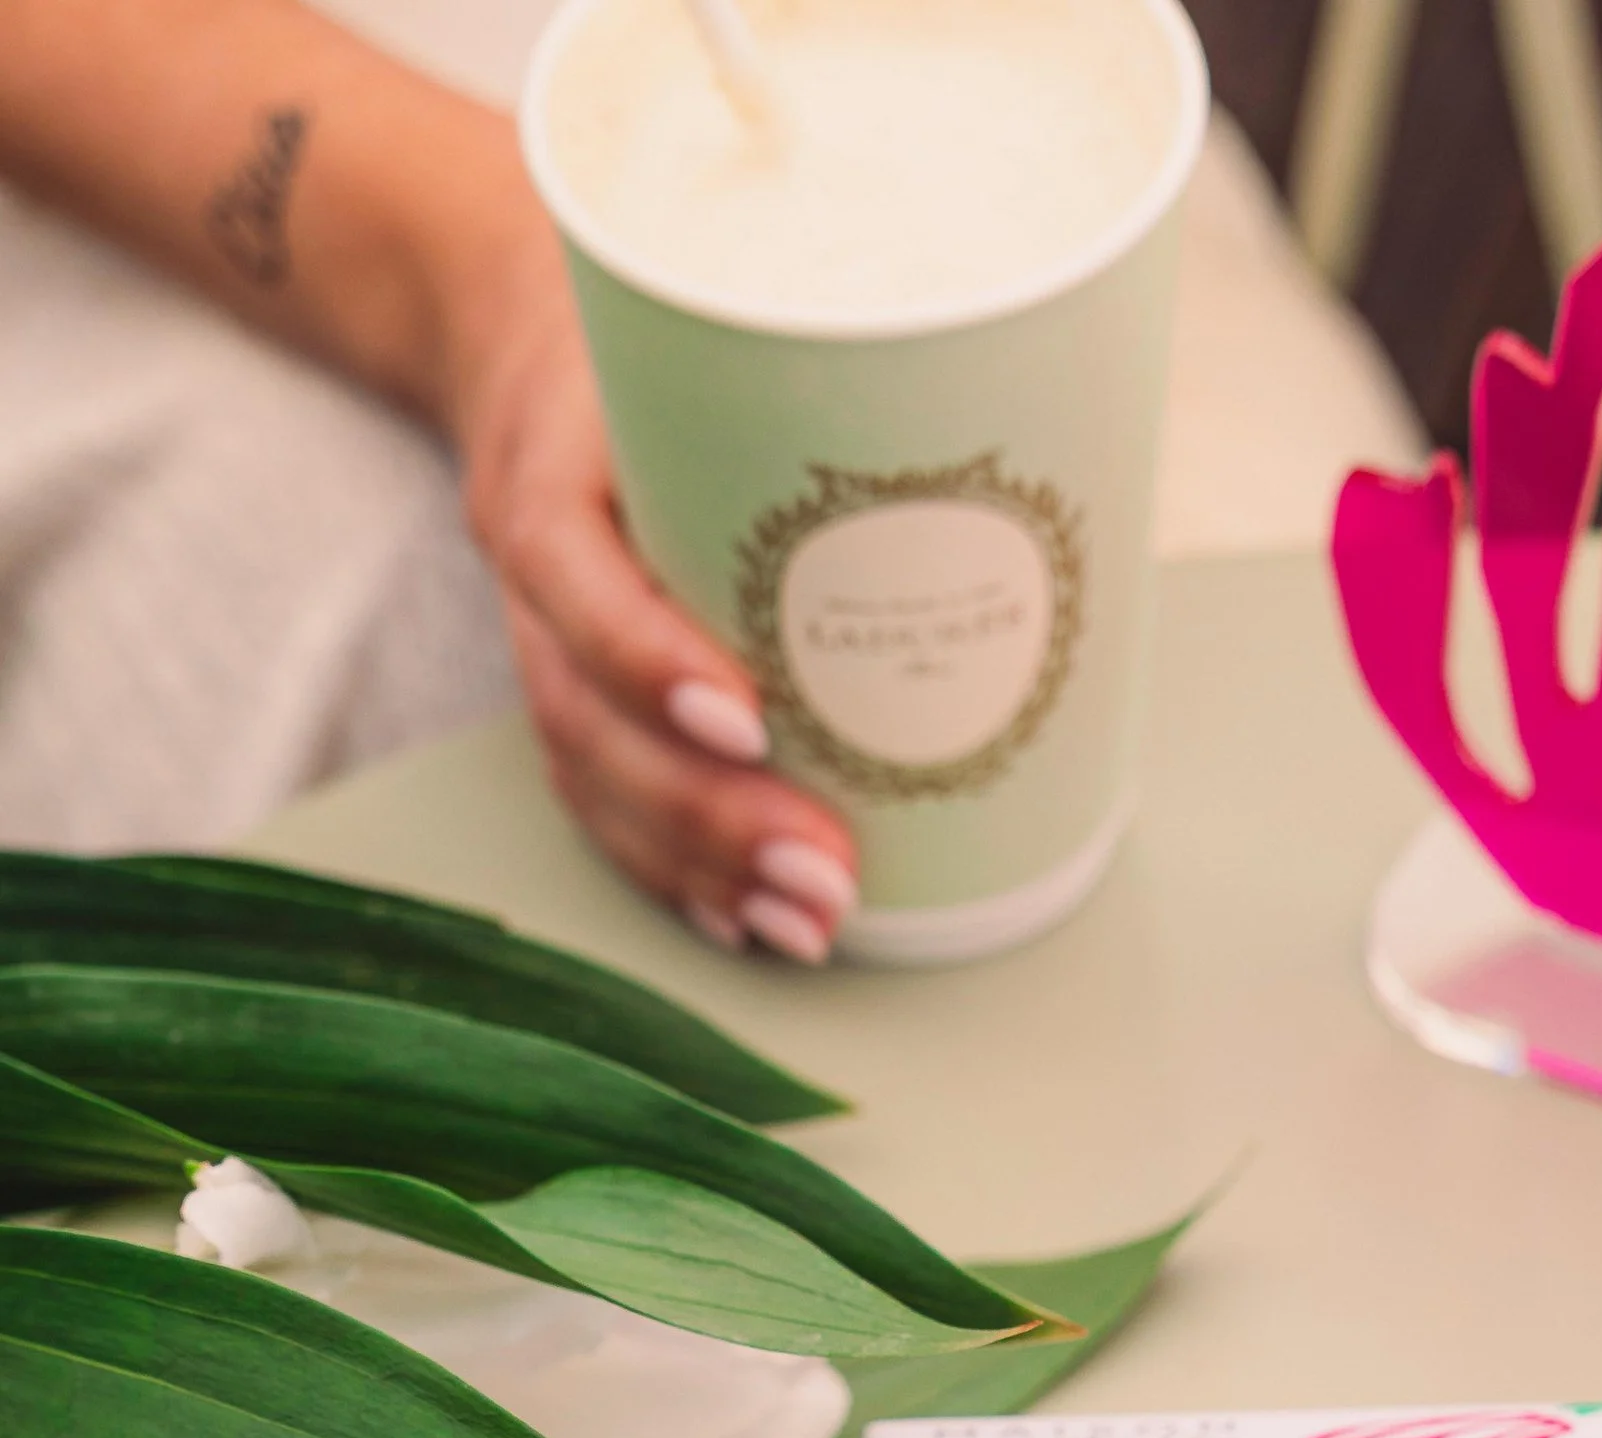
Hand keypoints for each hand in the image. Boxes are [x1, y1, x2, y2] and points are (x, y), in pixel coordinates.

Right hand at [446, 211, 857, 960]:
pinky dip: (672, 871)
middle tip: (828, 879)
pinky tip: (741, 920)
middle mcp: (536, 559)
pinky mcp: (569, 685)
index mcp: (557, 452)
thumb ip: (834, 374)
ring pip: (593, 777)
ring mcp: (540, 635)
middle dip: (710, 816)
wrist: (521, 318)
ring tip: (809, 927)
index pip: (572, 564)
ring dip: (702, 870)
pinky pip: (600, 798)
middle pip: (588, 714)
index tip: (749, 723)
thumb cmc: (666, 322)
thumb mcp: (724, 313)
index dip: (648, 657)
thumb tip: (1047, 434)